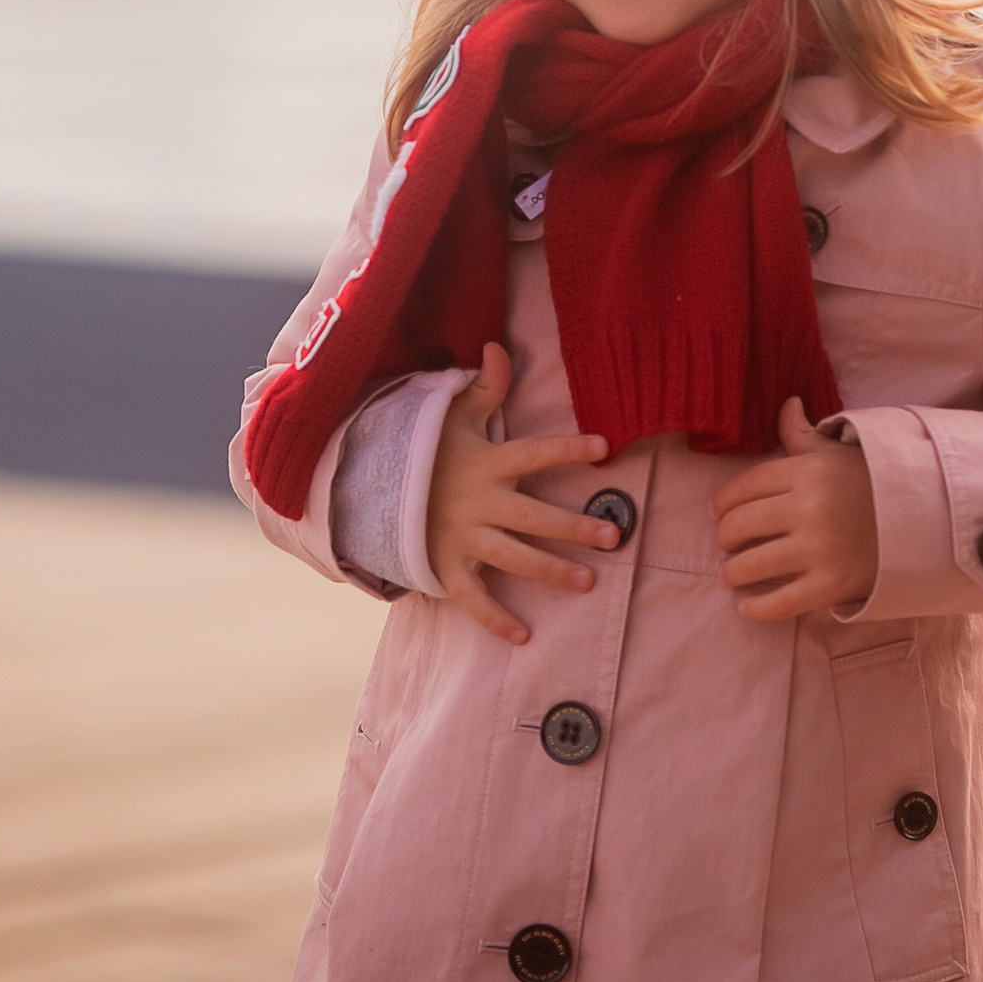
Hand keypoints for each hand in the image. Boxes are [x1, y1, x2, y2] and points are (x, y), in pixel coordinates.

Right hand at [427, 342, 622, 644]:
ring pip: (513, 557)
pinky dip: (495, 619)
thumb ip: (484, 388)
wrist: (369, 484)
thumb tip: (499, 346)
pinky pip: (473, 598)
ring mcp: (462, 538)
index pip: (533, 453)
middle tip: (612, 536)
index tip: (603, 447)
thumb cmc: (425, 448)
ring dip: (551, 571)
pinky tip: (524, 635)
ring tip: (587, 581)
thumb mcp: (450, 414)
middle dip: (573, 527)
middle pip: (533, 516)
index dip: (567, 449)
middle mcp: (478, 503)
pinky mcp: (446, 567)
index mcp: (485, 463)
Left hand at [713, 397, 878, 620]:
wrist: (929, 519)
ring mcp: (820, 549)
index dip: (725, 501)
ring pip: (754, 564)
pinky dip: (758, 608)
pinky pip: (783, 602)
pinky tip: (746, 607)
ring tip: (732, 574)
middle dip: (726, 536)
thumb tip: (787, 404)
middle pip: (742, 524)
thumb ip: (803, 434)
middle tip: (726, 543)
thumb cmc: (875, 483)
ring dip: (734, 572)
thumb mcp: (838, 452)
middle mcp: (809, 508)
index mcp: (807, 471)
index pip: (746, 486)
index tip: (717, 511)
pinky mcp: (833, 585)